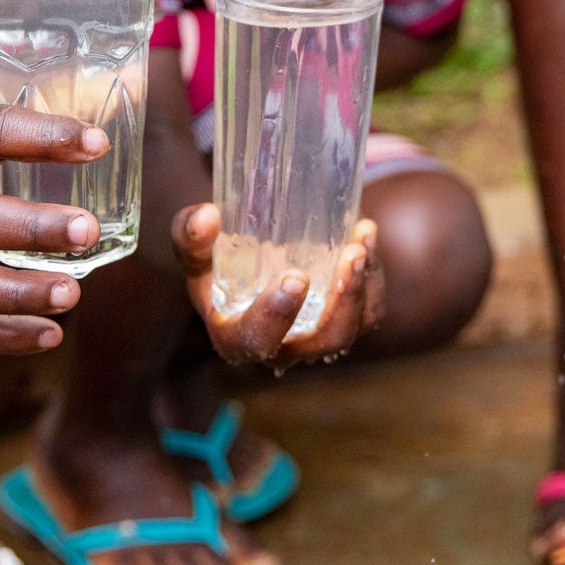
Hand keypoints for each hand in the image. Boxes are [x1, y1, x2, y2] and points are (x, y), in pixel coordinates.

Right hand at [171, 203, 385, 367]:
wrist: (245, 267)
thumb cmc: (216, 264)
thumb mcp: (195, 251)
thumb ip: (191, 236)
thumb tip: (206, 217)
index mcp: (238, 339)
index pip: (256, 342)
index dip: (275, 317)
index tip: (294, 278)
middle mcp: (284, 347)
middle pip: (324, 342)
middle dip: (343, 303)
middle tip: (350, 257)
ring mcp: (318, 337)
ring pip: (354, 327)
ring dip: (365, 287)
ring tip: (362, 241)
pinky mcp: (343, 321)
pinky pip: (368, 309)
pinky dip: (373, 275)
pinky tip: (365, 234)